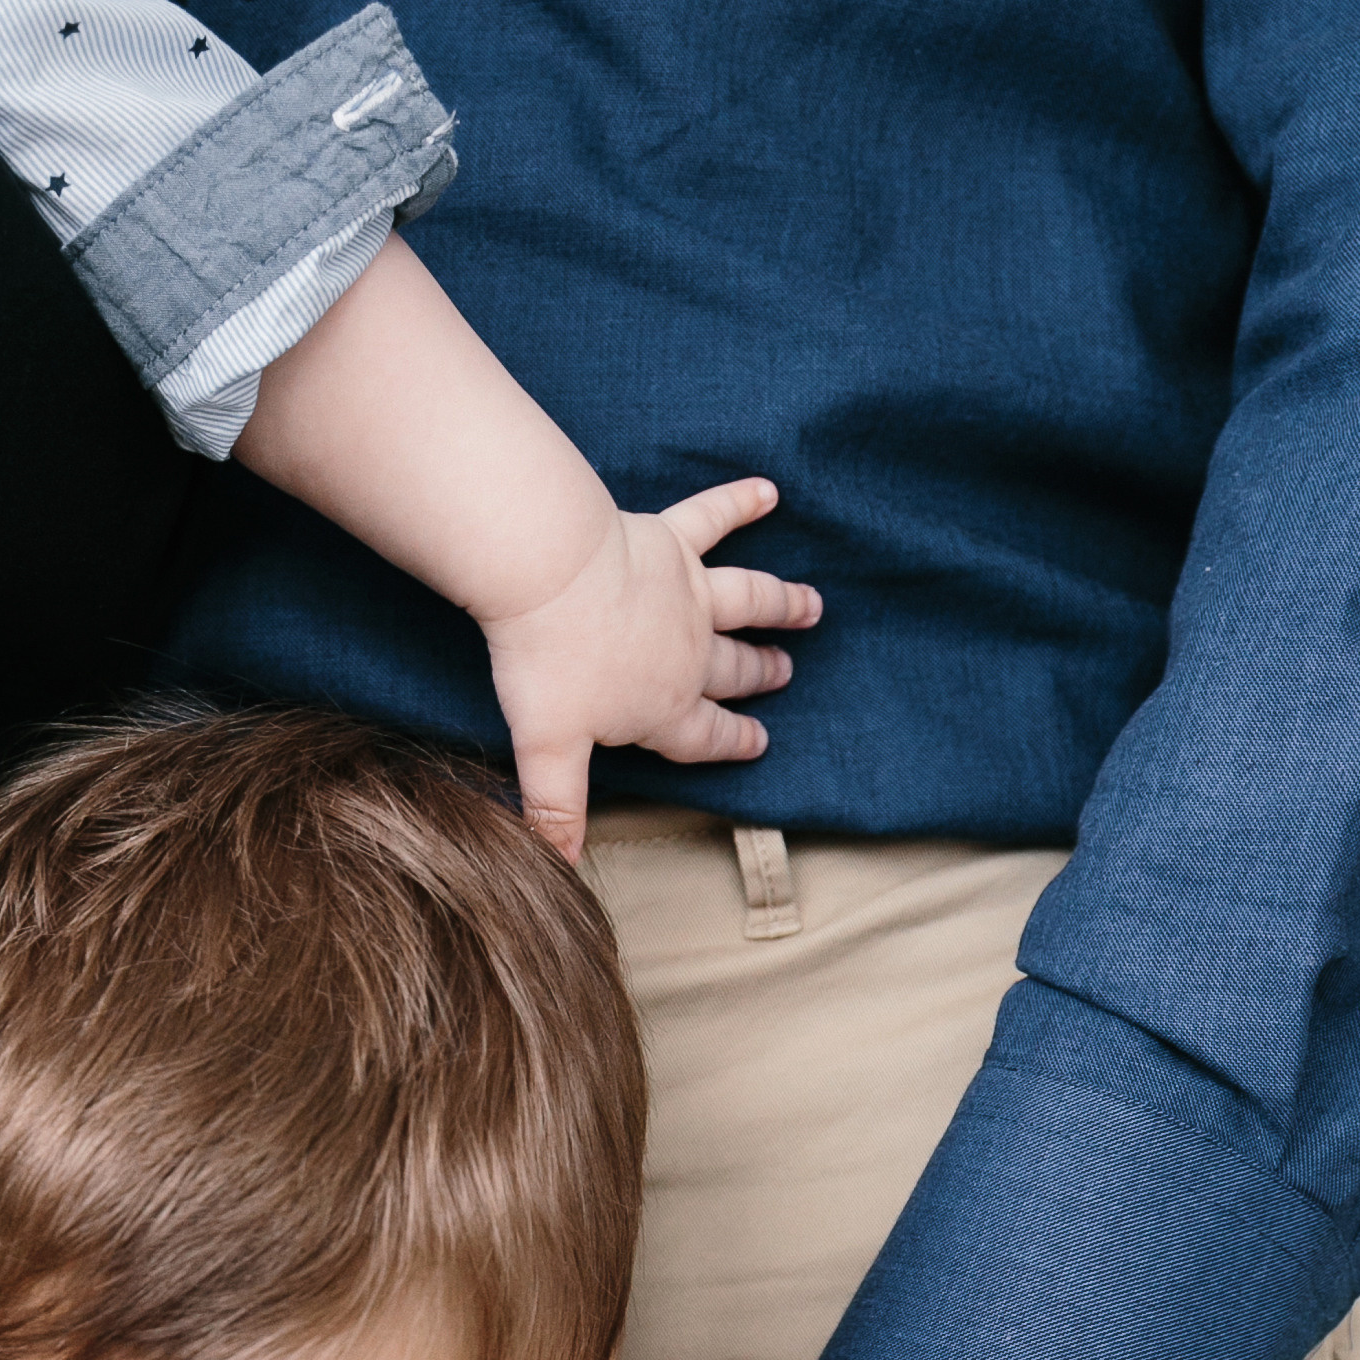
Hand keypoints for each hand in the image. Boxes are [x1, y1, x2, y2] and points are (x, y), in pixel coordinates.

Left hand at [232, 245, 814, 863]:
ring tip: (811, 607)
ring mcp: (687, 593)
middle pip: (731, 669)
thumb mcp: (549, 749)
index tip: (759, 744)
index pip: (703, 735)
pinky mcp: (671, 540)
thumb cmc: (547, 663)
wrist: (547, 574)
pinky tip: (768, 490)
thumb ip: (558, 809)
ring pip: (746, 601)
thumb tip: (558, 870)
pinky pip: (714, 518)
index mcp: (662, 706)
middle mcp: (688, 651)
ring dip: (780, 604)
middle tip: (784, 673)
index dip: (731, 743)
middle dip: (758, 675)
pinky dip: (741, 502)